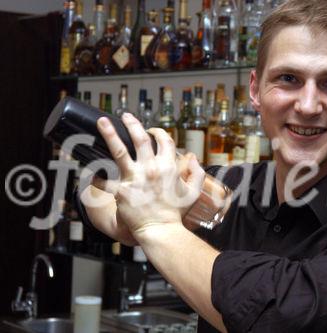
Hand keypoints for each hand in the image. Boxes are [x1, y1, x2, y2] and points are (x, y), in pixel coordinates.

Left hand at [91, 113, 204, 238]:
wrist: (161, 230)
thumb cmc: (176, 213)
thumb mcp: (193, 192)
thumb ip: (197, 173)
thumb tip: (193, 159)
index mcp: (169, 166)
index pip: (164, 140)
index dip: (158, 132)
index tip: (152, 131)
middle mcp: (151, 168)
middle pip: (140, 138)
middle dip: (132, 123)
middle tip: (125, 116)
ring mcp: (135, 178)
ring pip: (119, 150)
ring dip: (110, 134)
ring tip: (102, 122)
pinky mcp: (121, 190)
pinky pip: (105, 179)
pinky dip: (97, 175)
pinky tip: (90, 170)